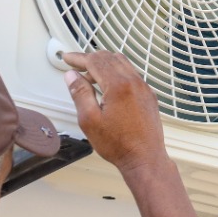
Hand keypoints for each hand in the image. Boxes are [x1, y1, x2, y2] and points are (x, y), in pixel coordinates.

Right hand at [61, 51, 167, 172]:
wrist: (145, 159)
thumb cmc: (120, 145)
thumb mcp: (89, 120)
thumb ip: (80, 94)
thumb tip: (72, 76)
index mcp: (118, 86)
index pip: (95, 61)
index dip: (78, 57)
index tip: (68, 58)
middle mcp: (134, 83)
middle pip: (109, 58)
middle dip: (90, 59)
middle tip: (76, 65)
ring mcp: (144, 88)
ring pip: (122, 63)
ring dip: (104, 64)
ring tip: (89, 76)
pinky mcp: (149, 96)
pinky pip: (132, 74)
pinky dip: (117, 72)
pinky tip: (108, 86)